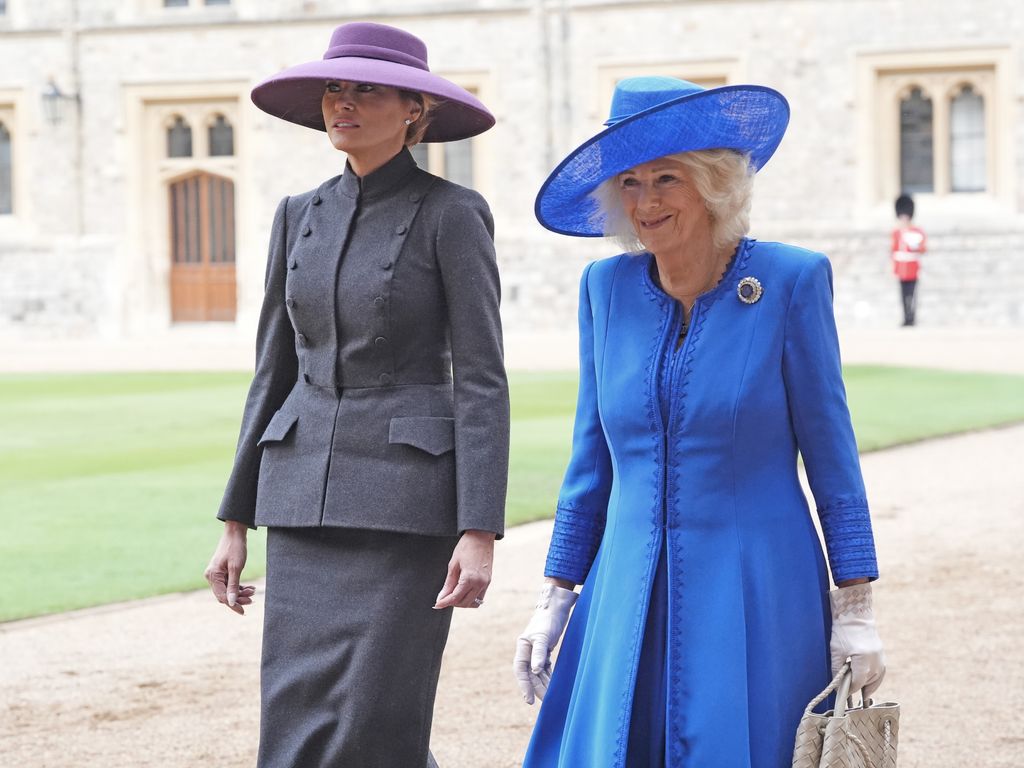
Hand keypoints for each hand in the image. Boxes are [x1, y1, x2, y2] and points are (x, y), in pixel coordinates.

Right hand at [204, 521, 255, 614]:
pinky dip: (239, 587)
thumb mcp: (236, 567)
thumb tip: (231, 602)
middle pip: (224, 595)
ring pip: (228, 590)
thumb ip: (233, 586)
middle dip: (238, 598)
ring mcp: (216, 574)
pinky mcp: (222, 572)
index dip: (233, 605)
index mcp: (213, 576)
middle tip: (252, 599)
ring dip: (240, 593)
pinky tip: (250, 588)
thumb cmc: (235, 548)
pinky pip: (230, 584)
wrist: (235, 533)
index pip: (222, 597)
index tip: (244, 611)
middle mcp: (212, 576)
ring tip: (253, 591)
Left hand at [433, 530, 494, 609]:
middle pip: (465, 603)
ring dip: (463, 602)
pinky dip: (471, 598)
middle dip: (453, 603)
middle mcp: (480, 583)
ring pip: (474, 603)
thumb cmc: (466, 547)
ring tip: (454, 595)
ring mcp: (486, 583)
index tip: (437, 605)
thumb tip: (441, 597)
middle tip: (443, 598)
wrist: (481, 536)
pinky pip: (480, 596)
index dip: (445, 602)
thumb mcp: (453, 565)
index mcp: (469, 578)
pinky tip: (463, 591)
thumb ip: (448, 584)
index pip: (455, 597)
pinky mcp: (488, 581)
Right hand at [513, 582, 577, 704]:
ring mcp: (536, 651)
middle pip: (530, 674)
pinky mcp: (545, 650)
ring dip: (543, 684)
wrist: (556, 608)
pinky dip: (548, 676)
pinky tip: (553, 685)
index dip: (524, 685)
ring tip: (550, 697)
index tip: (529, 700)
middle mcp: (527, 650)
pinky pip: (545, 668)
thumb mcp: (543, 637)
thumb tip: (534, 671)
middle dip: (536, 688)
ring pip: (538, 672)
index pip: (521, 670)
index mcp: (523, 646)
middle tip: (545, 701)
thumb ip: (539, 653)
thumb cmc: (548, 621)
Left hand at [830, 582, 885, 697]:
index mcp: (863, 659)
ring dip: (869, 685)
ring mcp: (880, 656)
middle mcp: (875, 660)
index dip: (850, 689)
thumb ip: (837, 669)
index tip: (843, 694)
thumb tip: (837, 684)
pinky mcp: (881, 652)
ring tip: (862, 693)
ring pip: (877, 678)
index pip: (858, 682)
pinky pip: (881, 670)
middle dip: (859, 688)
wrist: (855, 613)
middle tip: (850, 695)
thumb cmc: (843, 630)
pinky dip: (875, 678)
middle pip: (869, 682)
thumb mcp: (836, 650)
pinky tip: (869, 681)